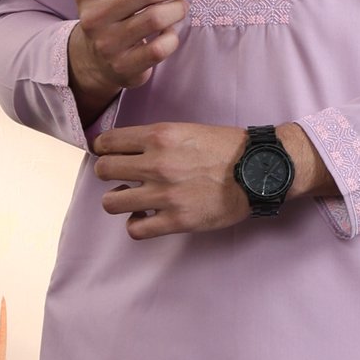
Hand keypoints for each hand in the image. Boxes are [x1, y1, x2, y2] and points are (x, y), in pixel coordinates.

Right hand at [71, 0, 188, 99]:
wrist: (94, 57)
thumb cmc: (110, 6)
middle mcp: (92, 15)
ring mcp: (106, 43)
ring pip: (156, 17)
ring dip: (178, 8)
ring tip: (181, 6)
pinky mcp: (123, 67)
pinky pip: (160, 48)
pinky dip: (172, 37)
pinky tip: (170, 31)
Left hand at [92, 122, 251, 239]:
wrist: (257, 170)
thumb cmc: (227, 148)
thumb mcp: (188, 130)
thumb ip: (157, 139)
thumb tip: (131, 149)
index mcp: (159, 136)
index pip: (107, 142)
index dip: (102, 149)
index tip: (107, 154)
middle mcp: (156, 164)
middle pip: (103, 170)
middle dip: (107, 173)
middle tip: (120, 177)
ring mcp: (164, 194)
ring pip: (111, 202)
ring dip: (117, 200)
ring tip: (130, 198)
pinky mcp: (176, 220)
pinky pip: (135, 229)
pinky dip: (135, 224)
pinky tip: (145, 217)